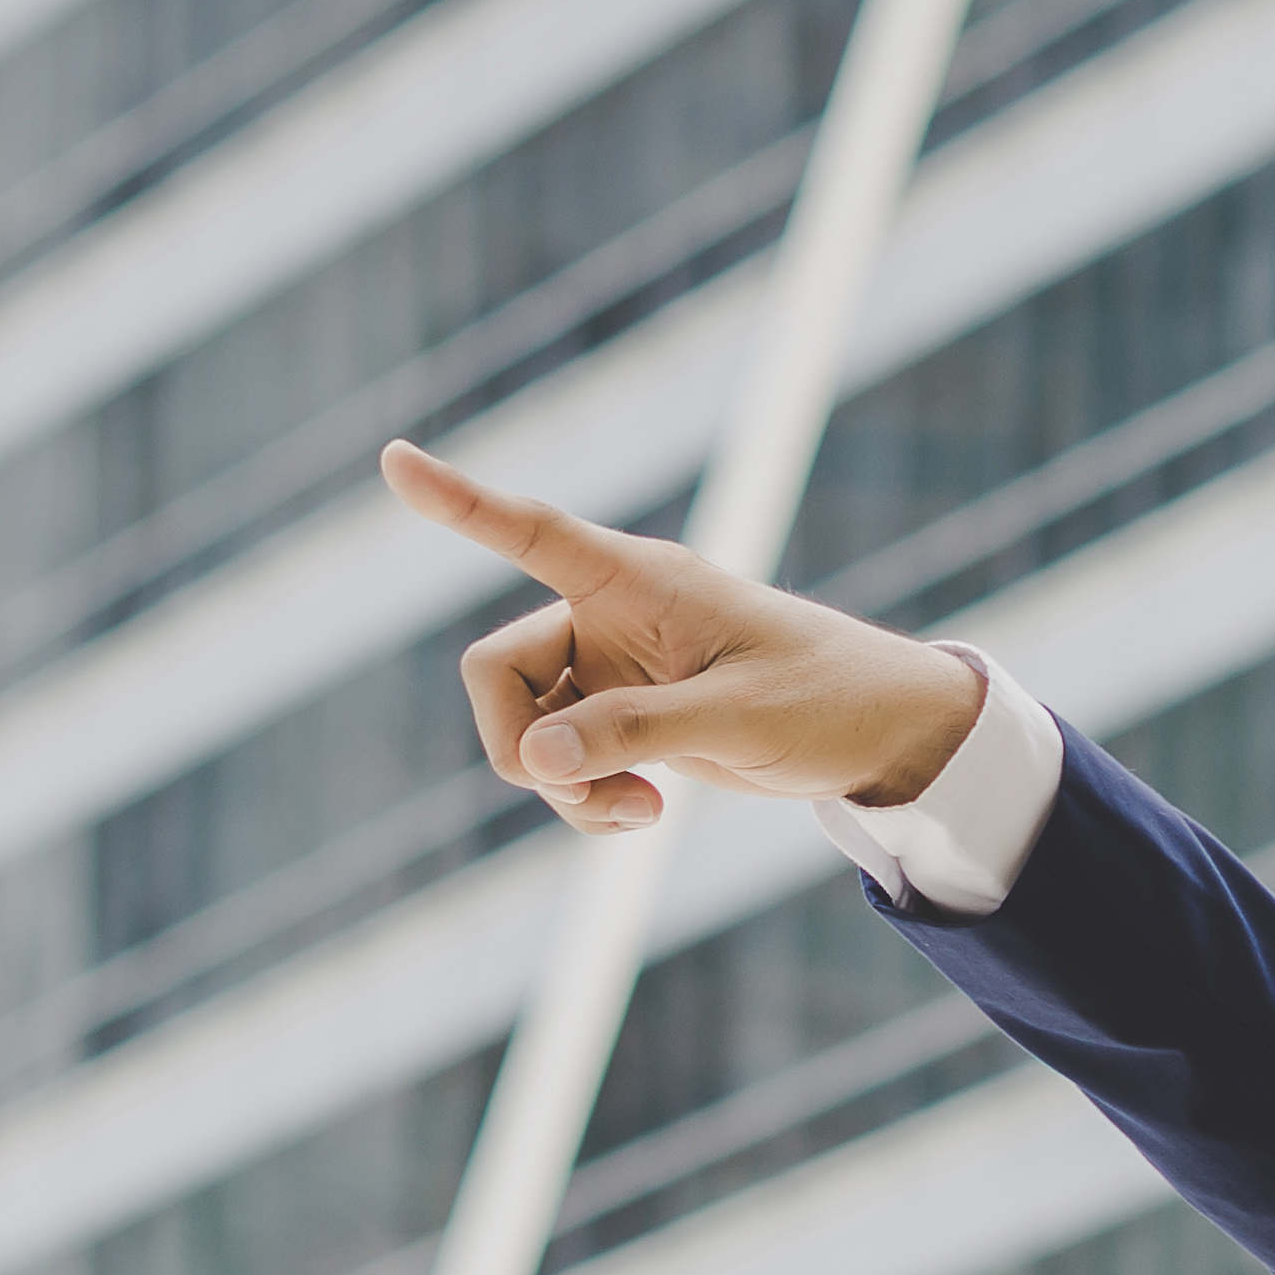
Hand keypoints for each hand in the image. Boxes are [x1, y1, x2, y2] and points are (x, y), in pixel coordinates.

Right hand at [379, 441, 987, 830]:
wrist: (880, 735)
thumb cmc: (828, 699)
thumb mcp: (739, 717)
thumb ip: (638, 732)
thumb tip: (537, 758)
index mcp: (637, 581)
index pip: (531, 532)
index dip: (458, 501)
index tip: (394, 459)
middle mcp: (608, 616)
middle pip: (496, 672)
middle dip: (520, 742)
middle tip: (588, 790)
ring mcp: (610, 670)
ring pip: (523, 727)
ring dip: (560, 783)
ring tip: (641, 812)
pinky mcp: (624, 718)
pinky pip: (561, 761)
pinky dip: (584, 797)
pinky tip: (641, 815)